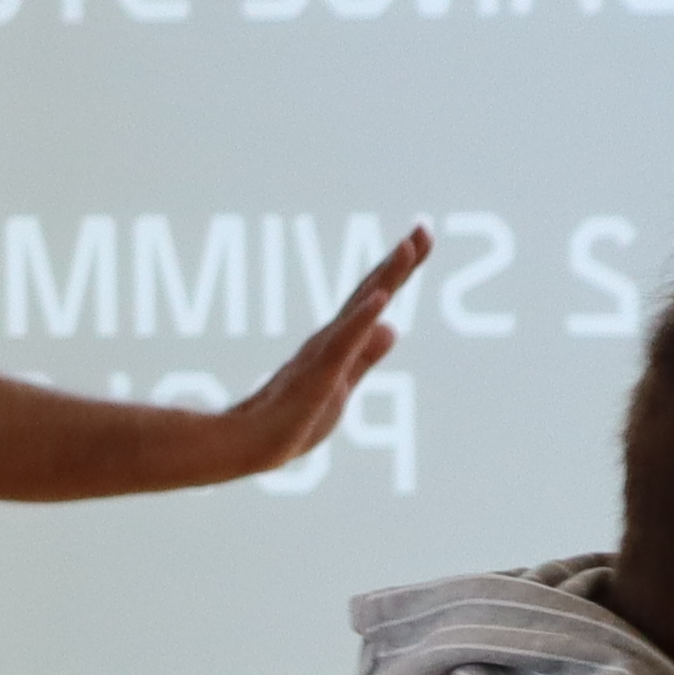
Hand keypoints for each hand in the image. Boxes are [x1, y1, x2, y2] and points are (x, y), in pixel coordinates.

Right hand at [223, 232, 430, 478]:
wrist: (250, 445)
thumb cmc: (292, 420)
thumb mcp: (342, 385)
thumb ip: (366, 355)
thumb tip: (392, 325)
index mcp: (339, 341)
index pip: (374, 297)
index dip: (399, 269)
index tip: (421, 236)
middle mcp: (331, 338)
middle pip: (370, 293)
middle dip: (398, 263)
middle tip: (423, 229)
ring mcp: (322, 355)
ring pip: (358, 311)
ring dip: (383, 279)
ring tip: (405, 249)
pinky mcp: (316, 378)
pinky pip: (342, 345)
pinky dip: (361, 320)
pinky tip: (380, 300)